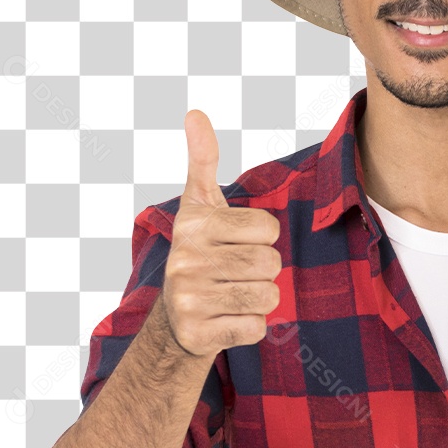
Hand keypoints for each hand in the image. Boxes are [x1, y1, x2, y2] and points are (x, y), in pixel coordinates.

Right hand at [161, 109, 282, 359]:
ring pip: (268, 297)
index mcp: (194, 225)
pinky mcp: (199, 334)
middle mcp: (186, 260)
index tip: (237, 244)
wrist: (176, 317)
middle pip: (271, 264)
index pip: (268, 228)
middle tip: (238, 274)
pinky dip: (251, 327)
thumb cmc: (200, 253)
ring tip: (234, 295)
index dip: (262, 239)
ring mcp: (190, 299)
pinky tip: (228, 320)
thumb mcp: (200, 206)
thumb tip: (195, 113)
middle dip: (264, 272)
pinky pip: (257, 328)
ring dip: (261, 299)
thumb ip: (203, 161)